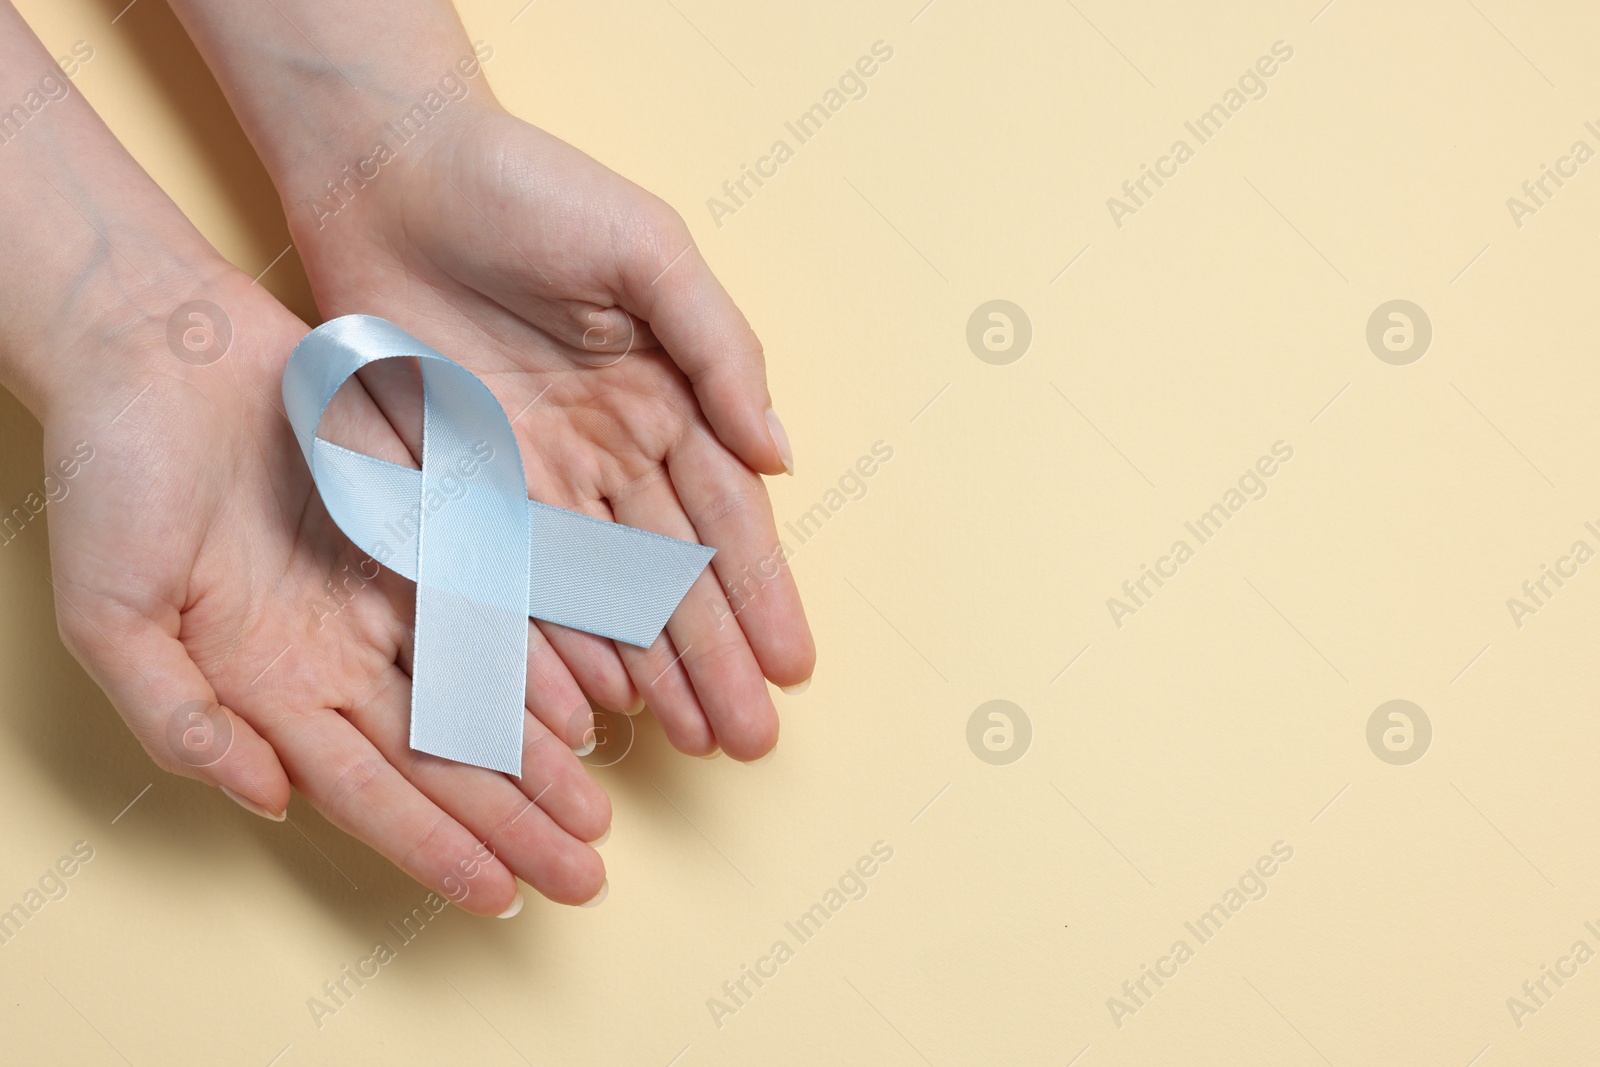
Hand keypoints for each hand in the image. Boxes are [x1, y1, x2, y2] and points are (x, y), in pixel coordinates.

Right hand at [43, 267, 609, 913]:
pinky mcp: (424, 527)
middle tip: (585, 877)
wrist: (156, 345)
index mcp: (267, 686)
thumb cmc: (111, 474)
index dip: (433, 845)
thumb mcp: (110, 612)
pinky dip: (544, 651)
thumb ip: (178, 715)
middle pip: (441, 759)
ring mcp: (386, 592)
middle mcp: (338, 653)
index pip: (367, 790)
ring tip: (599, 813)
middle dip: (512, 822)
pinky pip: (499, 600)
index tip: (499, 895)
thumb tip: (271, 800)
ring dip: (541, 757)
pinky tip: (595, 699)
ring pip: (482, 692)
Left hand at [287, 105, 815, 760]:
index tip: (794, 666)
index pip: (725, 518)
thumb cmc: (533, 192)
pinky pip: (504, 582)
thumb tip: (782, 458)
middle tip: (747, 739)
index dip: (760, 594)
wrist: (392, 170)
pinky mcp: (453, 488)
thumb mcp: (652, 254)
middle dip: (712, 659)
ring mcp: (530, 480)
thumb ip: (722, 352)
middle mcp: (606, 455)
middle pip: (668, 578)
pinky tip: (581, 701)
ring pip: (595, 600)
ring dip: (641, 671)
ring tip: (683, 740)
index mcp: (666, 400)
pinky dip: (542, 642)